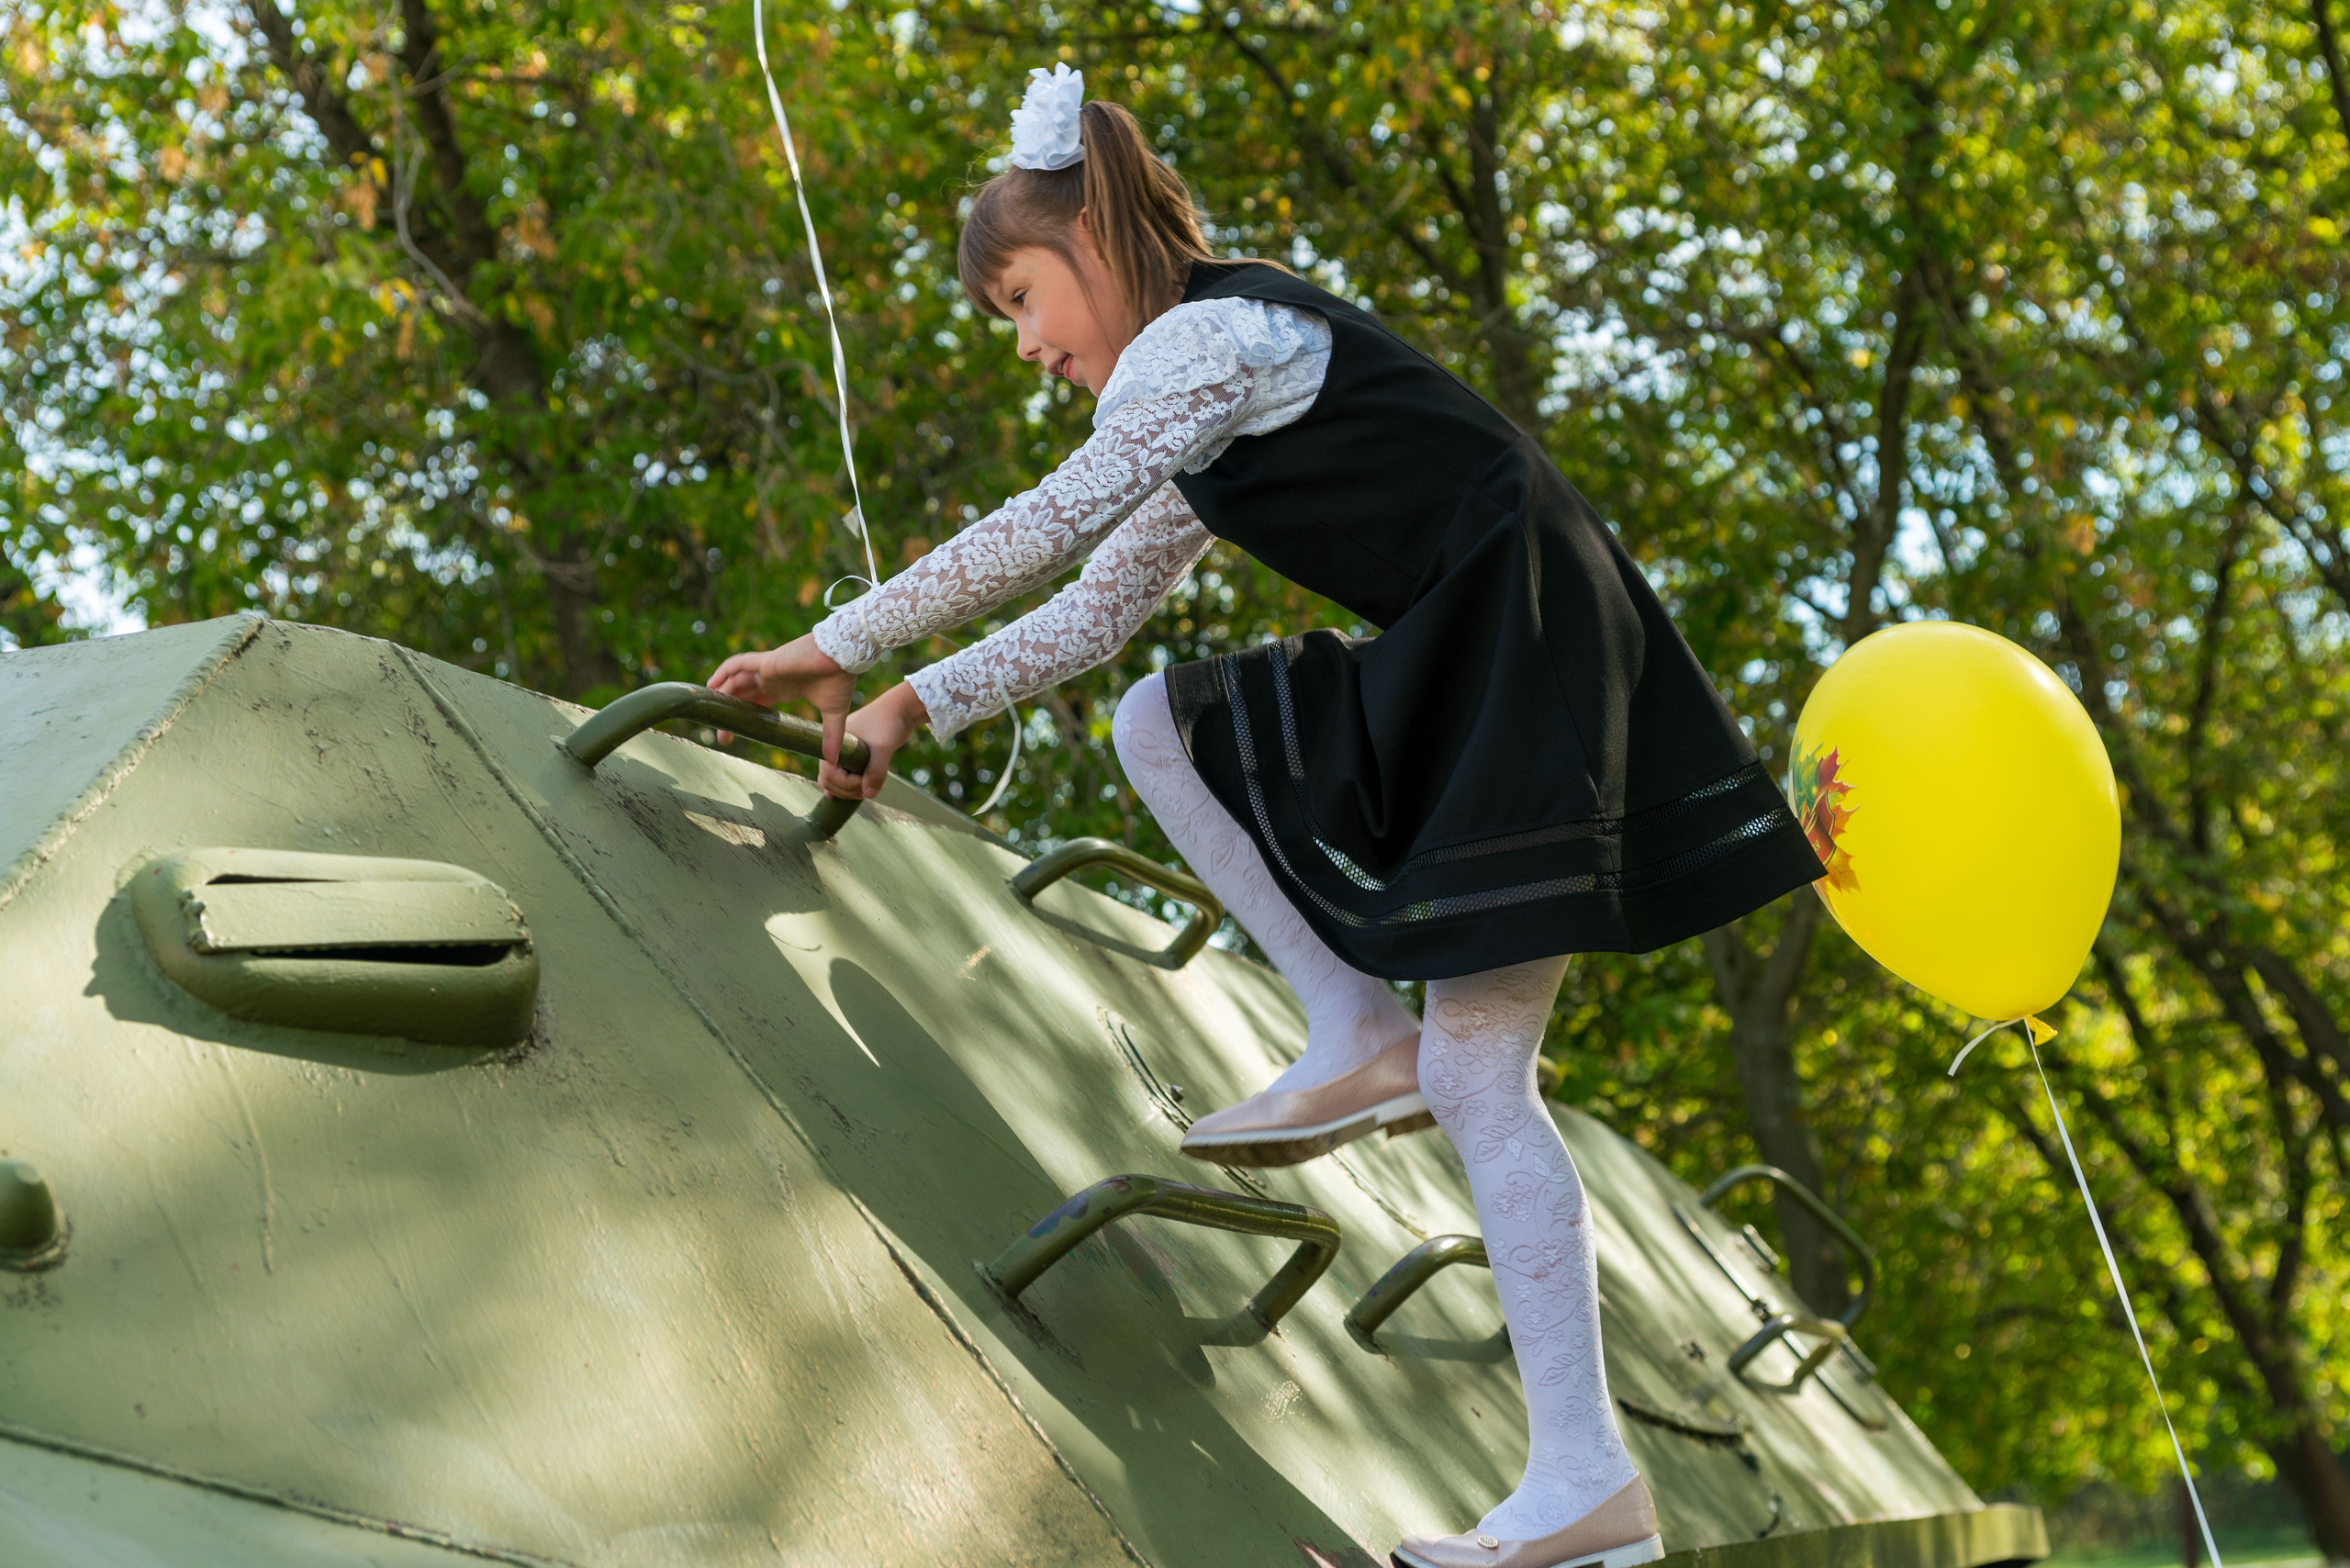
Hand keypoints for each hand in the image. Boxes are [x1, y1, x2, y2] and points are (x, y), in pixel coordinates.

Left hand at [707, 634, 857, 772]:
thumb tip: (835, 761)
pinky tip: (712, 684)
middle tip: (721, 738)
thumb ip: (830, 736)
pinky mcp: (767, 661)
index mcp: (784, 689)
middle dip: (729, 713)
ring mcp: (768, 669)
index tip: (735, 736)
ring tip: (708, 711)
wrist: (845, 657)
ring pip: (736, 680)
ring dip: (721, 694)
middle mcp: (772, 679)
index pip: (756, 704)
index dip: (744, 718)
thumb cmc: (840, 679)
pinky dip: (724, 671)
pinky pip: (738, 663)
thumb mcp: (834, 713)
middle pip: (742, 696)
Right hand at [825, 682, 929, 799]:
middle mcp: (834, 747)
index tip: (865, 782)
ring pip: (833, 780)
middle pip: (828, 779)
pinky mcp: (852, 756)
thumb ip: (876, 771)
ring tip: (864, 793)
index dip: (846, 784)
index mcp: (834, 741)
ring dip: (846, 791)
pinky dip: (843, 786)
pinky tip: (842, 795)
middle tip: (864, 793)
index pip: (829, 773)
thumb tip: (868, 795)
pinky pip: (841, 776)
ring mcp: (842, 752)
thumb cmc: (888, 724)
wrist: (900, 710)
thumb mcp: (883, 748)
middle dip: (845, 790)